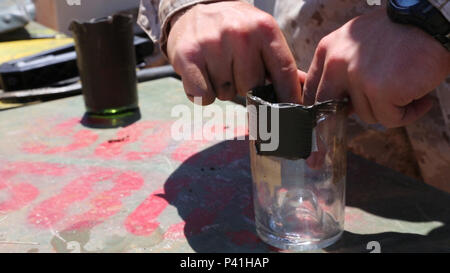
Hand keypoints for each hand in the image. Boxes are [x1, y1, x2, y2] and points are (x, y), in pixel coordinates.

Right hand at [167, 1, 302, 104]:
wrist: (192, 13)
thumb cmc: (233, 30)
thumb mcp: (261, 37)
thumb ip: (281, 64)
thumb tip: (306, 89)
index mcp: (264, 29)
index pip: (284, 72)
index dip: (288, 97)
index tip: (290, 115)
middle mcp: (240, 34)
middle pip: (253, 88)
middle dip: (245, 87)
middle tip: (234, 69)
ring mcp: (213, 44)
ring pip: (227, 94)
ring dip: (223, 88)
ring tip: (216, 67)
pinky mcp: (189, 56)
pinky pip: (204, 97)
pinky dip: (202, 94)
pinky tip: (202, 75)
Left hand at [303, 9, 449, 127]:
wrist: (430, 19)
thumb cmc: (398, 32)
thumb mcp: (357, 43)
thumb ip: (342, 69)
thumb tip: (339, 104)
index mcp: (328, 50)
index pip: (311, 90)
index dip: (319, 110)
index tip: (326, 121)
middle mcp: (337, 63)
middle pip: (328, 109)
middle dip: (342, 120)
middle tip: (368, 115)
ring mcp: (357, 77)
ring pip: (365, 114)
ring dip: (388, 109)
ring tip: (408, 90)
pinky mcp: (380, 90)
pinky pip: (389, 119)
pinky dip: (408, 114)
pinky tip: (422, 100)